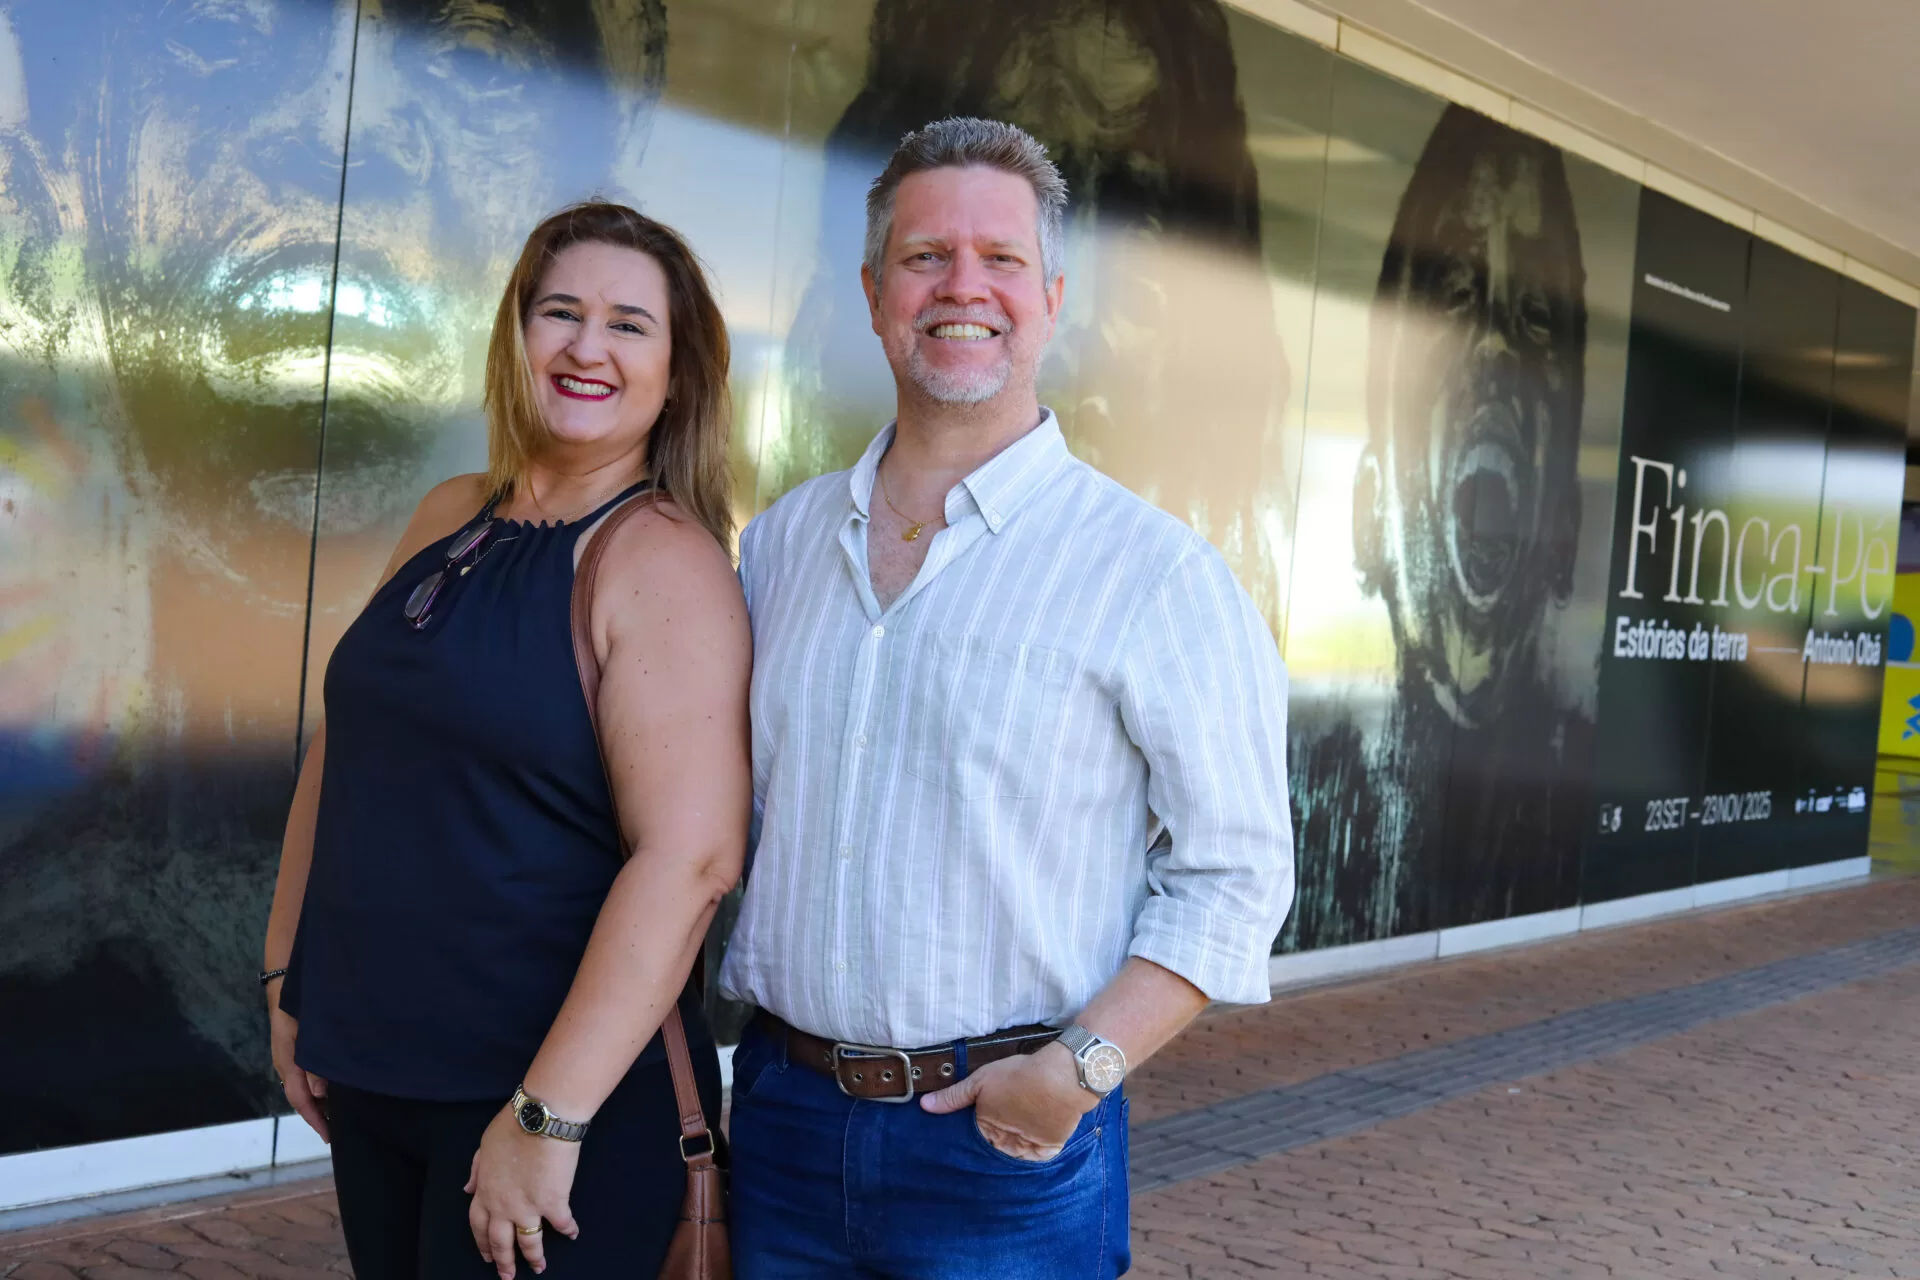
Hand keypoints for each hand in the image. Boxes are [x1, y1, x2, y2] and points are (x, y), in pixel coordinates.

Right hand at [268, 998, 329, 1143]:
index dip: (315, 1119)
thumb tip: (319, 1094)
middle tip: (338, 1130)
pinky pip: (304, 1077)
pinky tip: (331, 1090)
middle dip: (318, 1116)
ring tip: (338, 1115)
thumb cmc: (298, 1007)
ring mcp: (288, 1058)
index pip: (300, 1099)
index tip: (329, 1136)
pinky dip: (317, 1088)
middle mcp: (286, 1065)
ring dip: (318, 1103)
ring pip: (302, 1088)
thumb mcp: (307, 1035)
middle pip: (301, 1098)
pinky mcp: (294, 1051)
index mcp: (288, 1063)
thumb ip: (313, 1064)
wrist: (286, 984)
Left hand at [465, 1106, 581, 1278]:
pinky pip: (561, 1224)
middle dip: (504, 1262)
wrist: (540, 1120)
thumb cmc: (512, 1126)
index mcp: (485, 1192)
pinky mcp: (554, 1204)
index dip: (482, 1243)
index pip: (479, 1226)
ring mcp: (528, 1208)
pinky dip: (568, 1230)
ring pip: (529, 1243)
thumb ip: (476, 1170)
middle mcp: (503, 1207)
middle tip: (508, 1276)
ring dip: (534, 1257)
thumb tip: (467, 1189)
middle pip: (500, 1242)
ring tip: (539, 1268)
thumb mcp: (484, 1146)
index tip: (487, 1255)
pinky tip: (572, 1235)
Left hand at [919, 1042, 1096, 1161]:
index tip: (977, 1127)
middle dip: (992, 1146)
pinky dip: (1034, 1154)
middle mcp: (1006, 1143)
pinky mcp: (1050, 1147)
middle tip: (995, 1136)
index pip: (975, 1139)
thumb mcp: (981, 1080)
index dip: (975, 1133)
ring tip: (1011, 1140)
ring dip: (1011, 1151)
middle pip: (994, 1150)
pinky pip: (1038, 1158)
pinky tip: (1032, 1143)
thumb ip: (953, 1096)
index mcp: (987, 1127)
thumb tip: (925, 1106)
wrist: (1062, 1077)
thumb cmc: (1020, 1075)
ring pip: (1014, 1155)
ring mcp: (1029, 1147)